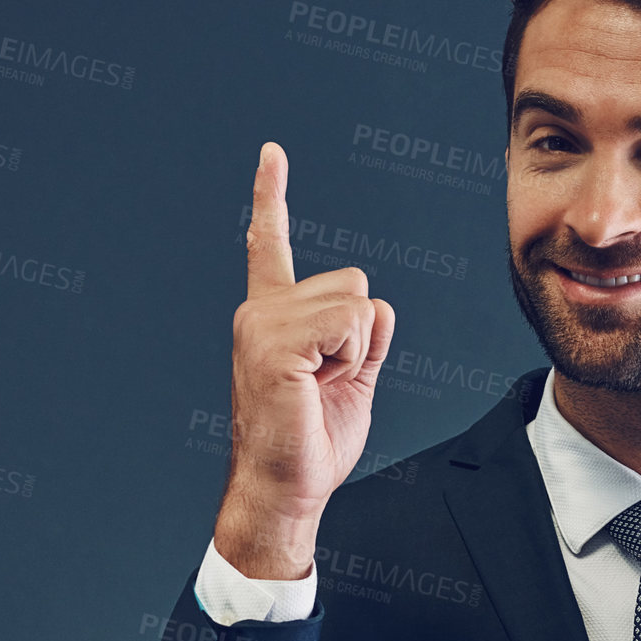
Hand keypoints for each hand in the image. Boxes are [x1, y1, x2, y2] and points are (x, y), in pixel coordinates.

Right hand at [214, 142, 394, 578]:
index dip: (272, 198)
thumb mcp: (352, 380)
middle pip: (355, 283)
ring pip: (357, 304)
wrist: (286, 488)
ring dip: (357, 351)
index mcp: (274, 316)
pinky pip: (349, 324)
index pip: (271, 246)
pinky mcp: (274, 343)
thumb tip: (378, 309)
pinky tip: (319, 383)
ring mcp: (262, 324)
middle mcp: (261, 311)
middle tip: (327, 382)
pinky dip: (352, 357)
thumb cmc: (312, 442)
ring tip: (320, 386)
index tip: (272, 153)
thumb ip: (364, 339)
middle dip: (361, 336)